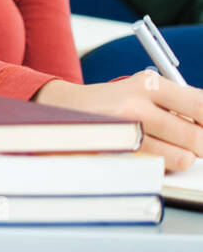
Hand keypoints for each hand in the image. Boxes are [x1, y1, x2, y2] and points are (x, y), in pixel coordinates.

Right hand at [33, 71, 202, 170]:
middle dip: (201, 145)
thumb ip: (181, 103)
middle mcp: (135, 105)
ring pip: (180, 157)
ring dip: (181, 157)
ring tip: (167, 146)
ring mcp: (124, 132)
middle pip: (194, 136)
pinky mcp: (116, 154)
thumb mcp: (144, 90)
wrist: (63, 108)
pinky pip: (158, 168)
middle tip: (196, 144)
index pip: (200, 105)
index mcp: (148, 84)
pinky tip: (147, 152)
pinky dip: (160, 165)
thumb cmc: (114, 102)